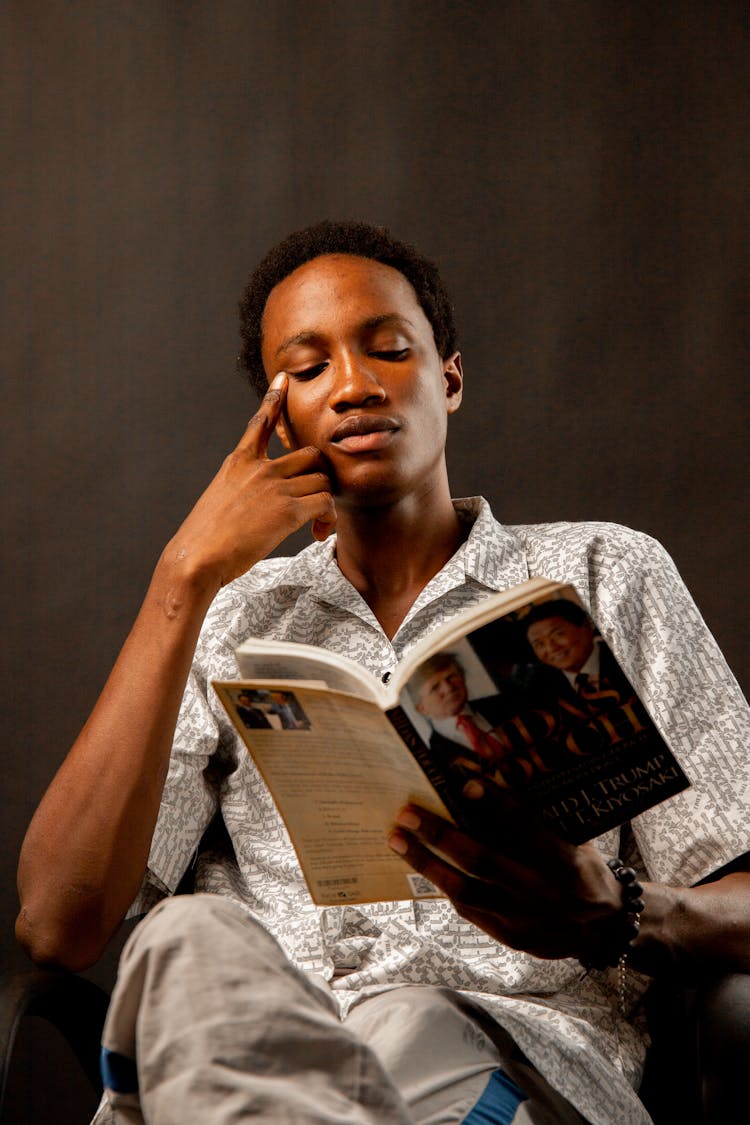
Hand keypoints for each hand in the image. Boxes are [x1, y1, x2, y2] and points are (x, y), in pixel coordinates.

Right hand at [164, 374, 335, 589]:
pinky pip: (326, 503)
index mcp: (239, 462)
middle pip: (310, 454)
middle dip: (320, 473)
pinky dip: (328, 519)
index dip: (274, 399)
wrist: (198, 556)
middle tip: (317, 498)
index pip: (261, 422)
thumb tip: (257, 497)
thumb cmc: (205, 537)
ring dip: (326, 500)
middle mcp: (259, 468)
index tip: (284, 379)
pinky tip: (318, 533)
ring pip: (323, 479)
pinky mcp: (288, 511)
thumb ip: (241, 487)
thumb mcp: (219, 498)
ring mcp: (275, 487)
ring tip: (317, 523)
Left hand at [388, 779, 621, 960]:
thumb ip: (533, 820)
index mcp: (564, 860)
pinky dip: (444, 885)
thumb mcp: (571, 838)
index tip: (463, 781)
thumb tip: (480, 788)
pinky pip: (469, 911)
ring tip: (398, 840)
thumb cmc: (581, 870)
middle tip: (406, 813)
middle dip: (439, 834)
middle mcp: (542, 891)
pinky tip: (423, 866)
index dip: (493, 804)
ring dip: (426, 863)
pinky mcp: (510, 938)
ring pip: (465, 890)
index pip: (524, 826)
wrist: (602, 929)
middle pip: (482, 860)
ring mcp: (524, 919)